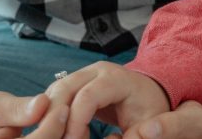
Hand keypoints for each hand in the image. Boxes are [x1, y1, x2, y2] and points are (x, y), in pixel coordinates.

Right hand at [47, 61, 201, 138]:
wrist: (150, 92)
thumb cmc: (150, 109)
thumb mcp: (149, 123)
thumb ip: (134, 135)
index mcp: (118, 78)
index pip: (88, 96)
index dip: (76, 120)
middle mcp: (97, 70)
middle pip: (65, 88)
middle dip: (56, 117)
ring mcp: (84, 73)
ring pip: (55, 90)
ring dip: (51, 115)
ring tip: (64, 136)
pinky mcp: (75, 82)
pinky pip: (55, 95)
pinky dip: (51, 112)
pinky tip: (62, 131)